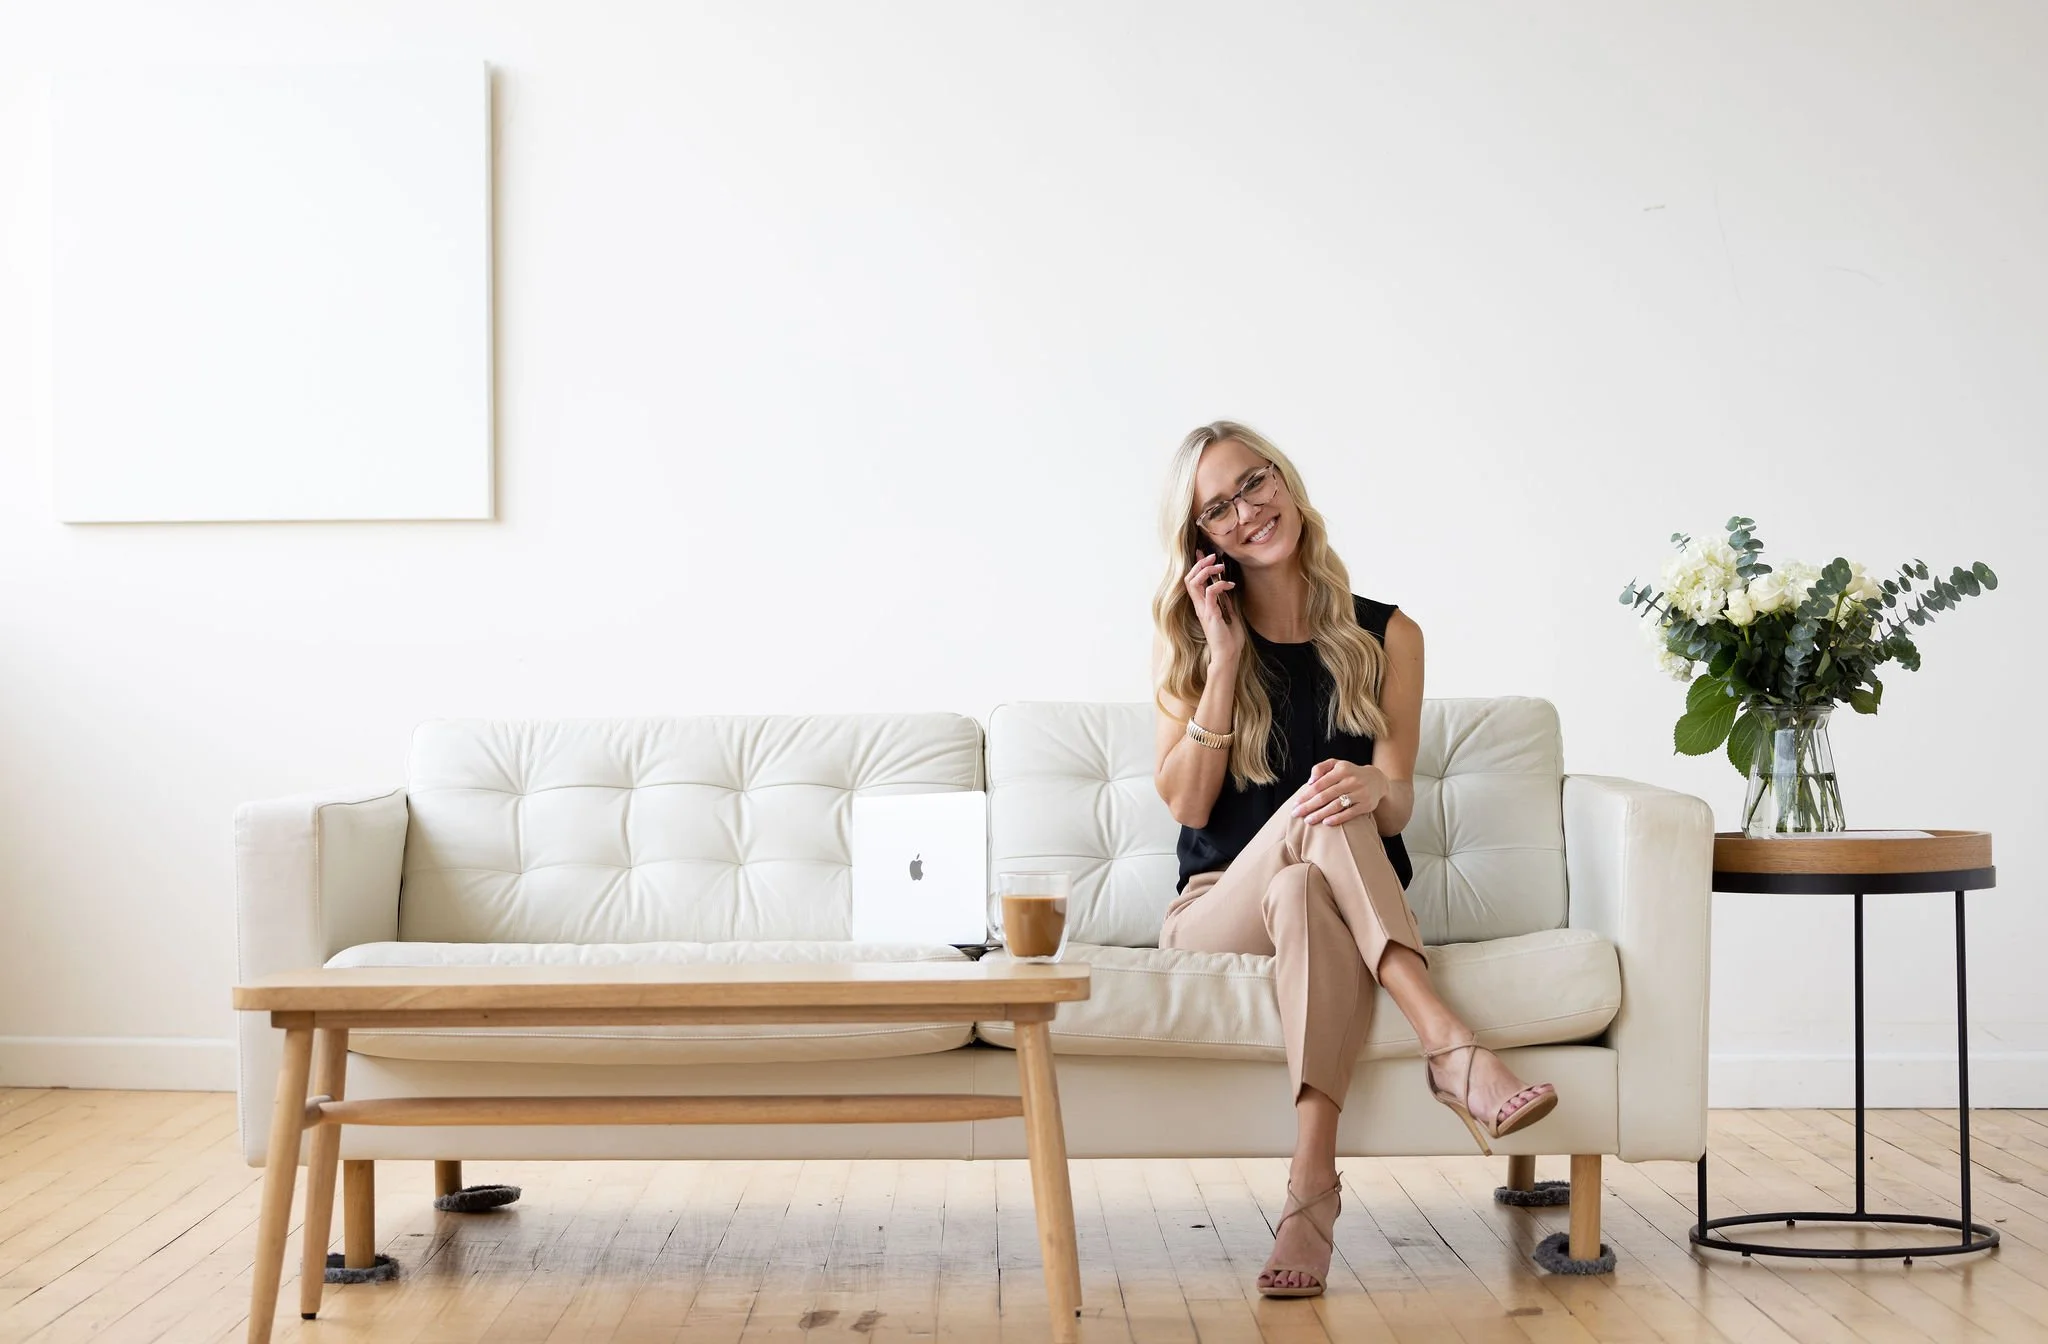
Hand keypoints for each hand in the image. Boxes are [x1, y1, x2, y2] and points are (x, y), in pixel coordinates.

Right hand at [1183, 550, 1245, 667]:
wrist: (1228, 655)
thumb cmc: (1229, 639)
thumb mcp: (1228, 615)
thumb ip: (1224, 602)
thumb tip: (1224, 589)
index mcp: (1202, 606)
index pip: (1194, 582)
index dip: (1197, 566)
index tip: (1203, 554)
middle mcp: (1200, 606)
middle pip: (1189, 579)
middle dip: (1199, 564)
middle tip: (1211, 556)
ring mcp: (1203, 610)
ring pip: (1194, 583)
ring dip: (1206, 571)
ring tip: (1219, 566)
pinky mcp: (1210, 614)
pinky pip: (1209, 593)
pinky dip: (1219, 585)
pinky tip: (1230, 585)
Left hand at [1292, 759, 1388, 825]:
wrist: (1376, 780)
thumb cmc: (1349, 773)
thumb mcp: (1336, 765)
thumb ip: (1320, 768)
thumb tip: (1310, 781)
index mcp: (1341, 769)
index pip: (1319, 784)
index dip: (1306, 795)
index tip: (1295, 803)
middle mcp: (1351, 780)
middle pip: (1325, 796)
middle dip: (1309, 806)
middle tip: (1296, 814)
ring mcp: (1360, 792)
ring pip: (1336, 805)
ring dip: (1320, 814)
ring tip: (1308, 821)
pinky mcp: (1366, 804)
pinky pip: (1349, 813)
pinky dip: (1337, 819)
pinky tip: (1326, 823)